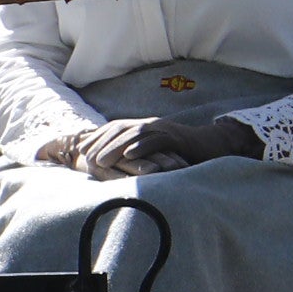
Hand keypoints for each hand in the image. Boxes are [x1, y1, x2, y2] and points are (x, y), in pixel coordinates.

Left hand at [65, 114, 258, 177]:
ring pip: (134, 134)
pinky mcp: (177, 138)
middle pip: (120, 130)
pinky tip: (129, 155)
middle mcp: (151, 125)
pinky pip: (157, 140)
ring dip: (115, 147)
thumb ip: (137, 157)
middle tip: (83, 157)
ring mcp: (164, 130)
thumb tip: (115, 166)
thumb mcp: (154, 154)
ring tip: (99, 160)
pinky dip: (142, 147)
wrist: (212, 146)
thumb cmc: (181, 153)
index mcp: (144, 127)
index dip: (96, 137)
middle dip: (100, 143)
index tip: (79, 150)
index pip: (114, 129)